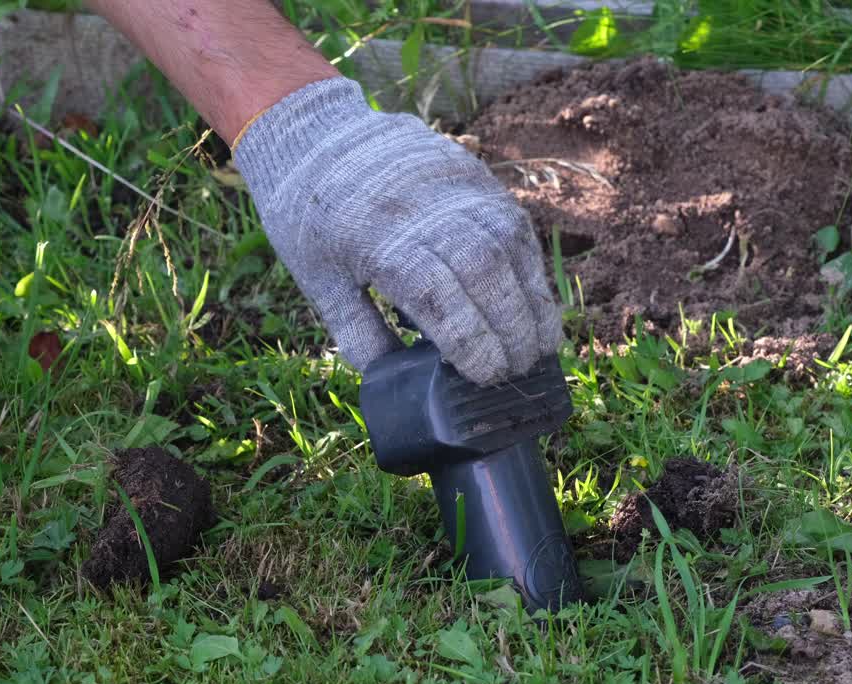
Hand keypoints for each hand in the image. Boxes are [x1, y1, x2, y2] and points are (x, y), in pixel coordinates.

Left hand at [233, 78, 562, 384]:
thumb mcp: (318, 281)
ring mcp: (455, 188)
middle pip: (485, 274)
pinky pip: (515, 226)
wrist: (315, 134)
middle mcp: (424, 210)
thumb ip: (358, 333)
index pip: (439, 297)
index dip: (471, 341)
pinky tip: (535, 302)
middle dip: (510, 331)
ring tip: (540, 347)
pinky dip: (529, 268)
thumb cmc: (310, 219)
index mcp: (377, 241)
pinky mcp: (475, 176)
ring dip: (532, 303)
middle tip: (517, 372)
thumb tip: (395, 381)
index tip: (485, 376)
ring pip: (510, 249)